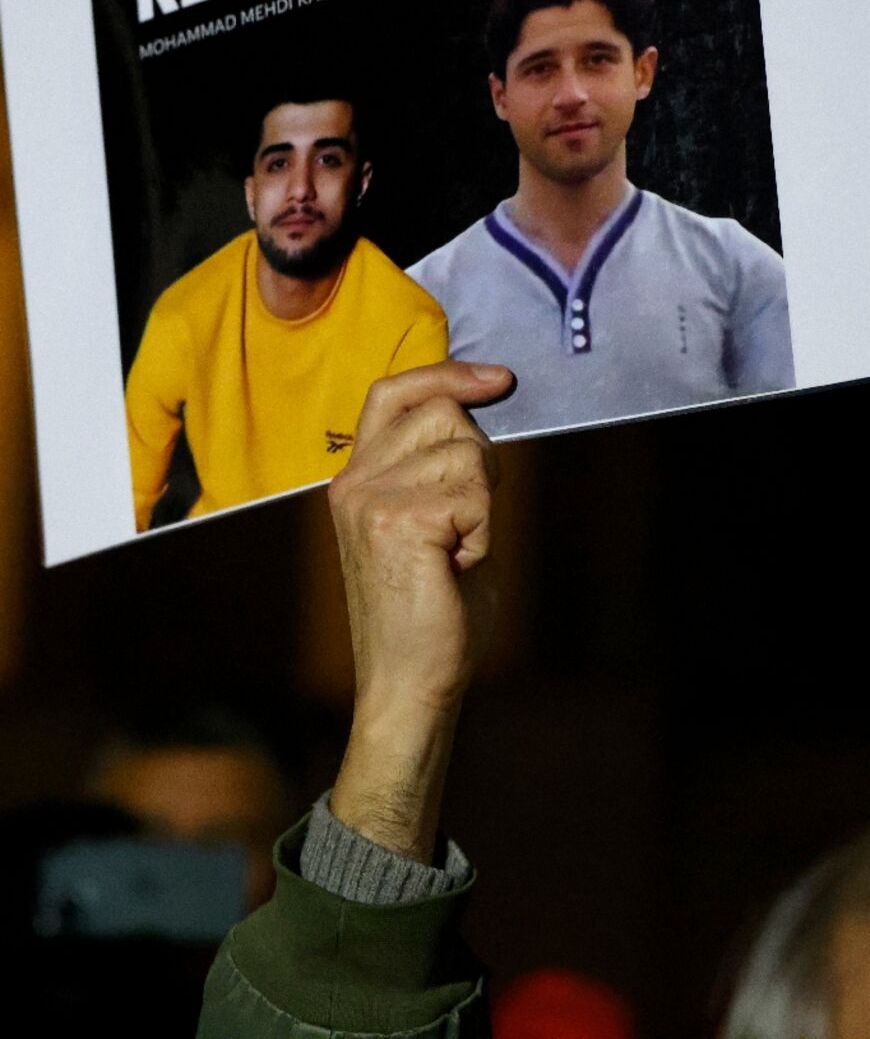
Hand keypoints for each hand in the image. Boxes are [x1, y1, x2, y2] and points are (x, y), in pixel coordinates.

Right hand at [328, 360, 511, 859]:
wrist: (409, 684)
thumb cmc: (432, 612)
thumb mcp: (432, 522)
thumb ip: (440, 468)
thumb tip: (479, 412)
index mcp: (356, 478)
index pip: (394, 392)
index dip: (446, 374)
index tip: (497, 380)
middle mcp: (354, 481)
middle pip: (445, 414)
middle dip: (479, 460)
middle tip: (464, 526)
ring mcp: (370, 498)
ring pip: (467, 450)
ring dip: (482, 503)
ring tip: (454, 552)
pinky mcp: (397, 520)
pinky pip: (476, 492)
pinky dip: (483, 532)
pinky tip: (457, 566)